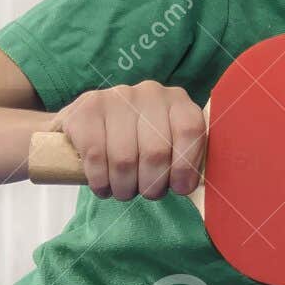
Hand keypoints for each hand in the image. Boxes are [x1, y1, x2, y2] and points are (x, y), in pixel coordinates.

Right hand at [50, 83, 205, 200]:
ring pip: (125, 159)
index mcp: (178, 101)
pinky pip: (96, 157)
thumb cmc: (138, 143)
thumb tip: (197, 186)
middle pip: (156, 152)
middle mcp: (150, 93)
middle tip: (145, 192)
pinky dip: (100, 181)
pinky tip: (102, 185)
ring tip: (123, 191)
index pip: (189, 130)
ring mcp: (116, 97)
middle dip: (152, 185)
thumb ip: (186, 158)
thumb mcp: (169, 145)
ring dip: (124, 187)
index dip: (185, 166)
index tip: (178, 188)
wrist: (89, 126)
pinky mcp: (87, 109)